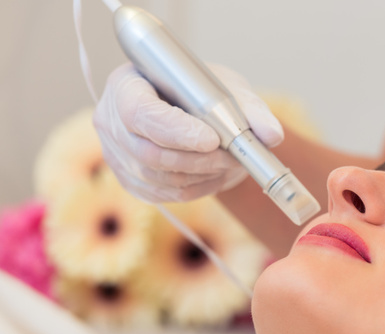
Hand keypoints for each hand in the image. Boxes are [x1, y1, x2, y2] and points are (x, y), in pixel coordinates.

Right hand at [93, 63, 283, 202]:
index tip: (212, 140)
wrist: (189, 107)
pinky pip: (164, 194)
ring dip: (202, 176)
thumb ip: (251, 109)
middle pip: (150, 153)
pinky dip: (196, 189)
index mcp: (126, 86)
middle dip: (198, 160)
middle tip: (235, 158)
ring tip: (232, 165)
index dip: (176, 131)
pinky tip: (217, 176)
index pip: (141, 113)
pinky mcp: (131, 180)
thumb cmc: (201, 90)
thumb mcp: (226, 87)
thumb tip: (272, 136)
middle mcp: (110, 121)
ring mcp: (116, 155)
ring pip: (158, 178)